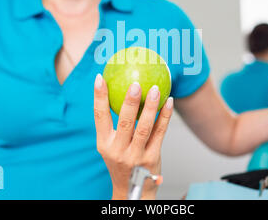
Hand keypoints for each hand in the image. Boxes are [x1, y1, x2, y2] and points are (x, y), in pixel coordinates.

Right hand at [93, 73, 173, 199]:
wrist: (132, 189)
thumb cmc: (121, 160)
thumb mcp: (110, 146)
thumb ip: (113, 125)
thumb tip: (118, 90)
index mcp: (104, 144)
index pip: (99, 117)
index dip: (99, 97)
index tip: (100, 78)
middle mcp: (118, 150)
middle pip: (125, 123)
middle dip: (130, 102)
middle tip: (136, 84)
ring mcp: (136, 156)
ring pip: (144, 128)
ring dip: (151, 107)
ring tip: (156, 89)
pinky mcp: (152, 157)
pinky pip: (160, 133)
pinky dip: (165, 116)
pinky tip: (169, 102)